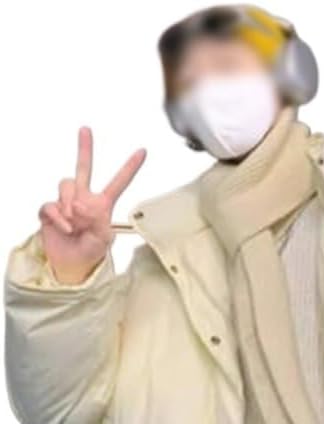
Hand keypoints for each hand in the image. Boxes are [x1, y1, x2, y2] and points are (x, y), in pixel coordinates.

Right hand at [38, 126, 146, 284]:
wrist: (72, 264)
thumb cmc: (91, 252)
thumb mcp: (104, 239)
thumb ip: (97, 220)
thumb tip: (79, 205)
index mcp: (102, 205)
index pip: (118, 183)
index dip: (130, 167)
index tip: (143, 152)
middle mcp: (83, 198)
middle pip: (83, 168)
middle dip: (84, 148)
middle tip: (86, 129)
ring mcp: (66, 202)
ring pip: (66, 185)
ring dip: (69, 204)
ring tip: (74, 223)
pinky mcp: (50, 210)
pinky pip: (52, 205)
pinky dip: (58, 218)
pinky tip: (66, 229)